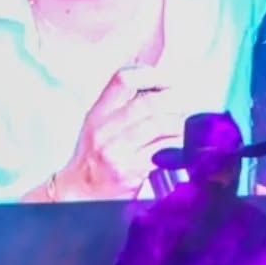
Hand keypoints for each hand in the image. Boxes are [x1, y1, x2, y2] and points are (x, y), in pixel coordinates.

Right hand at [56, 65, 181, 200]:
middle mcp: (104, 130)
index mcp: (98, 114)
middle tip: (185, 104)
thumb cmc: (94, 159)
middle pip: (148, 103)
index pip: (123, 80)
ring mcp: (116, 151)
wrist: (80, 195)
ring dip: (180, 124)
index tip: (170, 79)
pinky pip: (163, 151)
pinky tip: (182, 147)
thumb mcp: (99, 125)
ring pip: (159, 125)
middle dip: (174, 101)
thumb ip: (122, 101)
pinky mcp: (129, 171)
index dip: (152, 74)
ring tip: (186, 126)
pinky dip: (178, 146)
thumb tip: (151, 69)